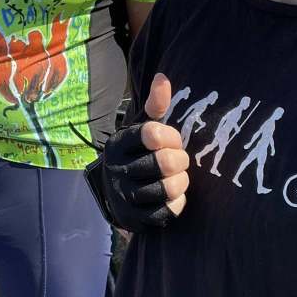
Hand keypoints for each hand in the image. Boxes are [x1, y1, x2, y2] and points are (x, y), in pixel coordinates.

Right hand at [88, 74, 189, 231]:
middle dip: (180, 160)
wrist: (115, 192)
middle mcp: (117, 169)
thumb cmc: (137, 153)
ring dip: (181, 182)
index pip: (153, 134)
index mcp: (119, 143)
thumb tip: (163, 78)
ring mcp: (124, 196)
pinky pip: (166, 211)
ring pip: (168, 189)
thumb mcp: (141, 128)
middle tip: (180, 160)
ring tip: (179, 177)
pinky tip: (174, 196)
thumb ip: (155, 106)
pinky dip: (177, 203)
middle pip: (165, 163)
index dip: (171, 136)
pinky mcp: (134, 218)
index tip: (173, 139)